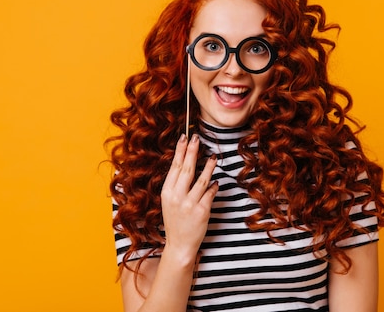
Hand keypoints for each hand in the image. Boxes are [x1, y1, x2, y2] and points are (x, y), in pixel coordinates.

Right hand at [160, 134, 218, 263]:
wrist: (179, 244)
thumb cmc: (175, 220)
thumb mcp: (170, 201)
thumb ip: (176, 185)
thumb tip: (185, 163)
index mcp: (167, 192)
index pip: (174, 167)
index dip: (180, 151)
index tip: (184, 137)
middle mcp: (177, 196)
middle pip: (186, 169)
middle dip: (192, 151)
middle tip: (196, 138)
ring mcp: (189, 204)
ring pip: (201, 179)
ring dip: (208, 167)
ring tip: (213, 157)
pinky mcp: (202, 211)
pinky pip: (210, 193)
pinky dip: (214, 186)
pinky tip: (216, 182)